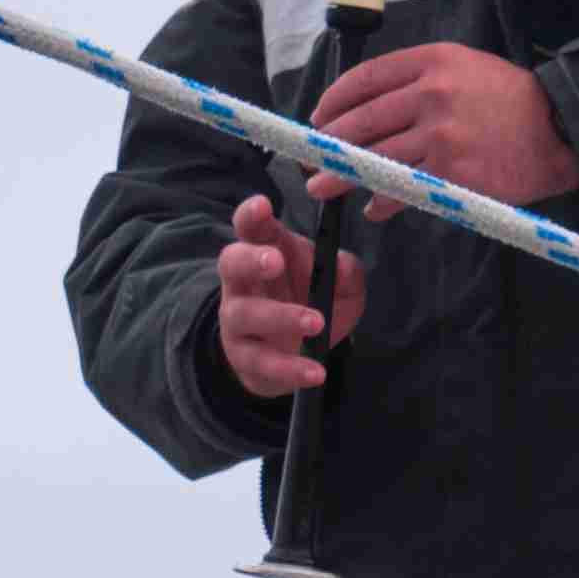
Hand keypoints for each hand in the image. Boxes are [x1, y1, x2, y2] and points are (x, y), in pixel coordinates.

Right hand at [214, 195, 372, 400]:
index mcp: (265, 251)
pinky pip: (263, 362)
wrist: (293, 354)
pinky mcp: (245, 357)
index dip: (251, 215)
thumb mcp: (340, 285)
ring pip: (246, 314)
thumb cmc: (312, 302)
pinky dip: (291, 368)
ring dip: (281, 317)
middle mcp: (242, 281)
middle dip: (251, 258)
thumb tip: (342, 266)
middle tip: (276, 261)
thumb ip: (346, 272)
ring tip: (315, 322)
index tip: (262, 206)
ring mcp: (238, 319)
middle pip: (232, 262)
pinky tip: (316, 371)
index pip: (250, 227)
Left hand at [306, 43, 578, 209]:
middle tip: (309, 157)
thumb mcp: (467, 69)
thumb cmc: (512, 102)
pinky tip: (373, 208)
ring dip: (341, 176)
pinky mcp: (452, 172)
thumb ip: (420, 81)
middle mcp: (433, 93)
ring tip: (322, 187)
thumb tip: (370, 109)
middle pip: (361, 120)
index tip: (319, 117)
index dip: (334, 100)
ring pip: (374, 158)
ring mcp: (442, 134)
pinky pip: (403, 190)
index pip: (366, 78)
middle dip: (327, 143)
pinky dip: (382, 201)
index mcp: (433, 61)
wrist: (562, 129)